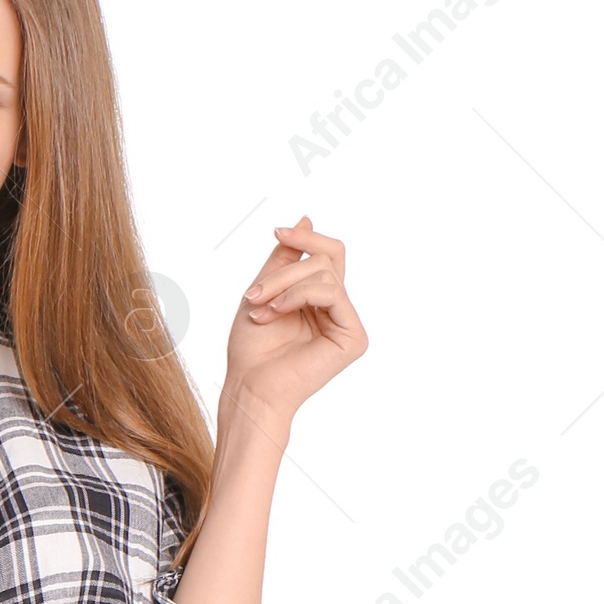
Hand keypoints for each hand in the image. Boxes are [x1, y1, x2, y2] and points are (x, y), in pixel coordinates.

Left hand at [218, 215, 366, 449]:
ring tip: (259, 308)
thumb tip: (307, 217)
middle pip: (326, 258)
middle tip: (254, 293)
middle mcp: (336, 309)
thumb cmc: (252, 349)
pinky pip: (332, 292)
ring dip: (284, 285)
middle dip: (285, 269)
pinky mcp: (354, 337)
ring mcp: (347, 323)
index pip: (326, 254)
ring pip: (325, 272)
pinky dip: (300, 295)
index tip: (277, 231)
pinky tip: (277, 312)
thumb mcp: (263, 289)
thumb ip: (286, 257)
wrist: (249, 386)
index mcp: (318, 299)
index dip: (306, 237)